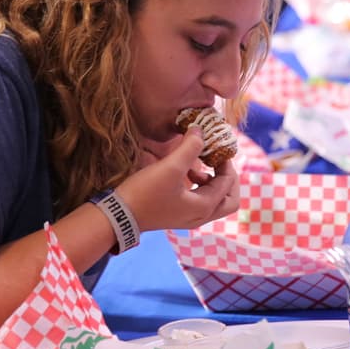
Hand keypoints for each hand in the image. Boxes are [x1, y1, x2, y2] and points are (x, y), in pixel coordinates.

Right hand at [116, 129, 239, 230]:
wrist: (120, 215)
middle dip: (227, 177)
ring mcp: (190, 218)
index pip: (228, 183)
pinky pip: (199, 200)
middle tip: (217, 161)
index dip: (225, 161)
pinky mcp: (178, 214)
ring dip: (211, 180)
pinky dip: (198, 185)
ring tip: (194, 165)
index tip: (215, 145)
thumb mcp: (170, 167)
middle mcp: (201, 216)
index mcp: (205, 206)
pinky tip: (182, 172)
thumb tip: (201, 131)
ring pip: (214, 199)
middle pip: (229, 198)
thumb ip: (190, 147)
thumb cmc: (146, 192)